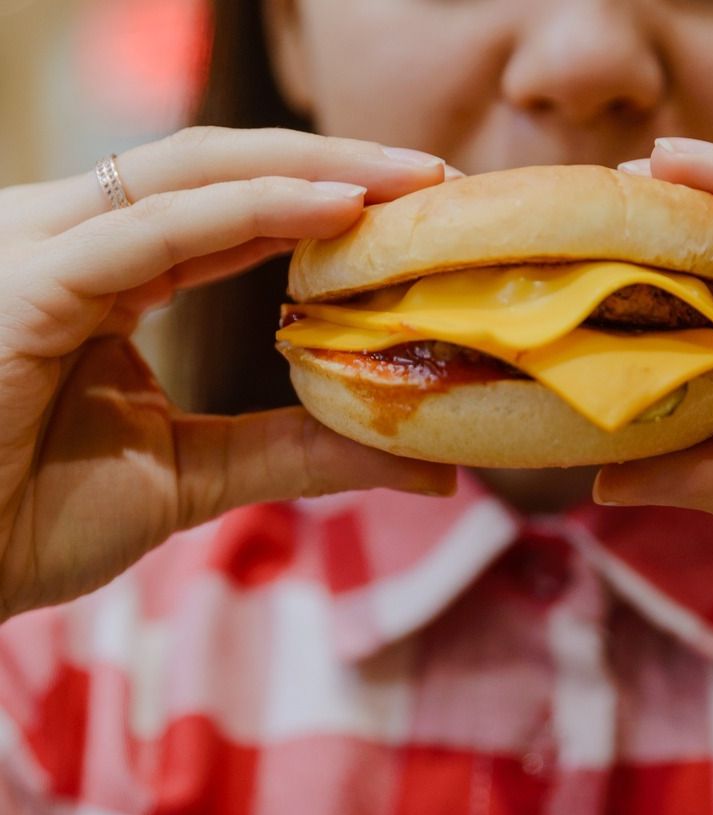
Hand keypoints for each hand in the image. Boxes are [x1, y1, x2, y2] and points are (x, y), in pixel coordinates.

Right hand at [0, 127, 456, 618]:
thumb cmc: (32, 519)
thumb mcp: (200, 474)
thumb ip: (302, 453)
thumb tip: (432, 471)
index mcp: (106, 273)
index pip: (231, 210)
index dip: (326, 202)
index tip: (421, 211)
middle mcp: (73, 241)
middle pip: (220, 171)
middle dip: (337, 164)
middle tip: (439, 177)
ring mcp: (42, 249)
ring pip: (194, 175)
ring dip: (313, 168)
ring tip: (414, 180)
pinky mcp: (25, 281)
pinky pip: (153, 231)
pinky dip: (251, 212)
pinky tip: (339, 209)